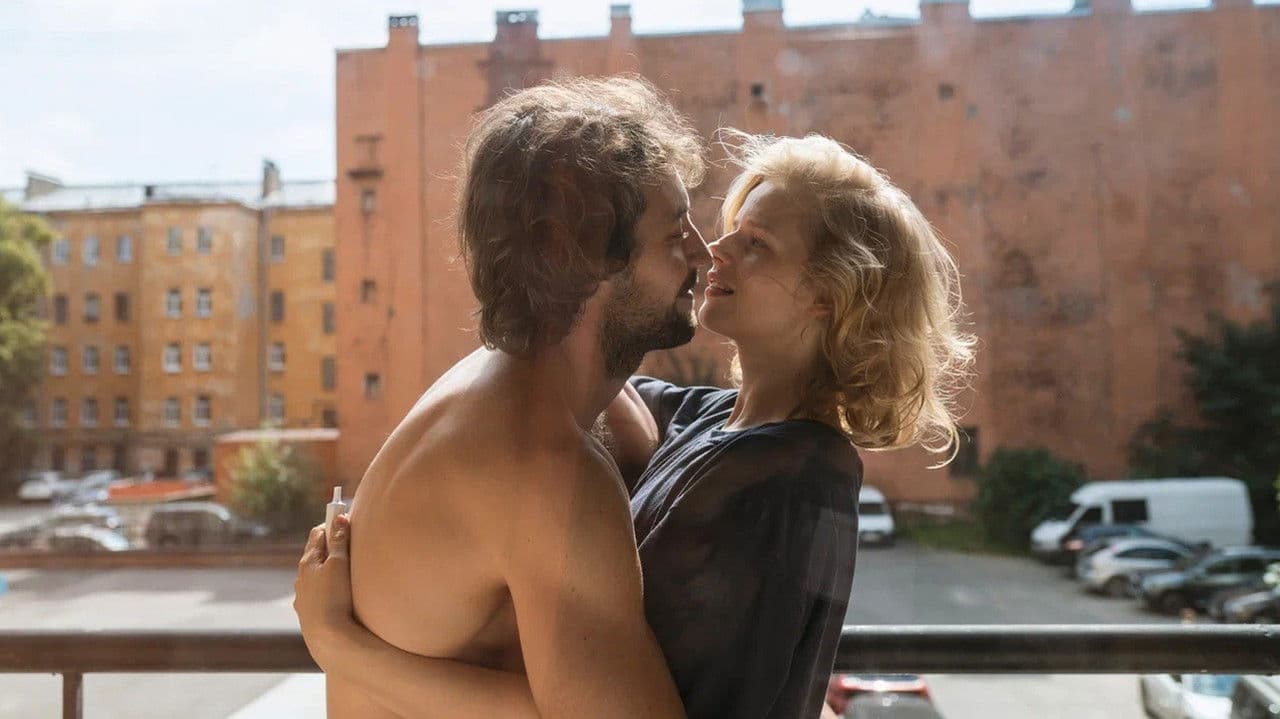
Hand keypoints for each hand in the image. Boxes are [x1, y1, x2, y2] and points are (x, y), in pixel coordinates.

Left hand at [293, 513, 353, 668]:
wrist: (327, 637)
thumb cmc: (334, 597)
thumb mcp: (339, 564)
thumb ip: (339, 541)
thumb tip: (339, 518)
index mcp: (307, 562)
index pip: (318, 534)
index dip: (332, 525)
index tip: (346, 522)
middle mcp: (301, 578)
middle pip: (316, 555)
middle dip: (331, 547)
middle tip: (349, 545)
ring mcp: (304, 597)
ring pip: (316, 576)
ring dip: (329, 571)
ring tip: (346, 573)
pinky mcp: (309, 614)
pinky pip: (319, 595)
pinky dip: (328, 590)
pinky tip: (338, 597)